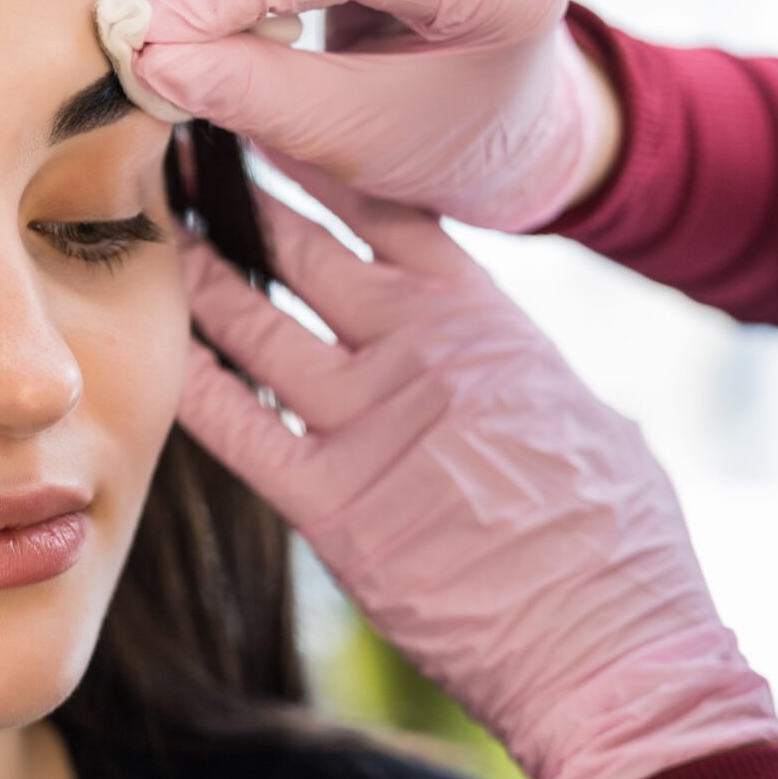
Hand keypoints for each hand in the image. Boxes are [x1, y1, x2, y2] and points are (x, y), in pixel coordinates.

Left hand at [174, 158, 777, 778]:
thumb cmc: (623, 550)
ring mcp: (366, 424)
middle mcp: (416, 352)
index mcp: (485, 323)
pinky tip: (154, 349)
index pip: (390, 213)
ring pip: (254, 324)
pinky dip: (192, 382)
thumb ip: (527, 378)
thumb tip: (512, 369)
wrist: (615, 648)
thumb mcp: (593, 425)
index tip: (276, 130)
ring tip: (159, 241)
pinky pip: (233, 426)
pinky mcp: (329, 505)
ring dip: (200, 279)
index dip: (324, 168)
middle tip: (185, 165)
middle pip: (303, 251)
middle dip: (241, 205)